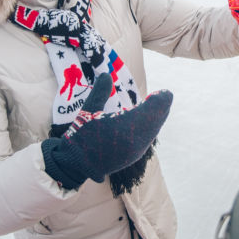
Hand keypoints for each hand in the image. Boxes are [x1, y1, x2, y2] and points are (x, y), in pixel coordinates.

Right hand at [41, 73, 172, 189]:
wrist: (76, 164)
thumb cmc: (81, 136)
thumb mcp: (88, 110)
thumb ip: (100, 91)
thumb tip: (107, 75)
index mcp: (128, 127)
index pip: (154, 110)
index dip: (161, 100)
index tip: (162, 92)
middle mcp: (137, 140)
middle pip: (157, 121)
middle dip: (161, 107)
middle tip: (162, 96)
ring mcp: (136, 150)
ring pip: (153, 131)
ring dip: (156, 118)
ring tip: (155, 106)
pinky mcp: (133, 156)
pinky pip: (147, 139)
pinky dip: (150, 128)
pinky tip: (144, 122)